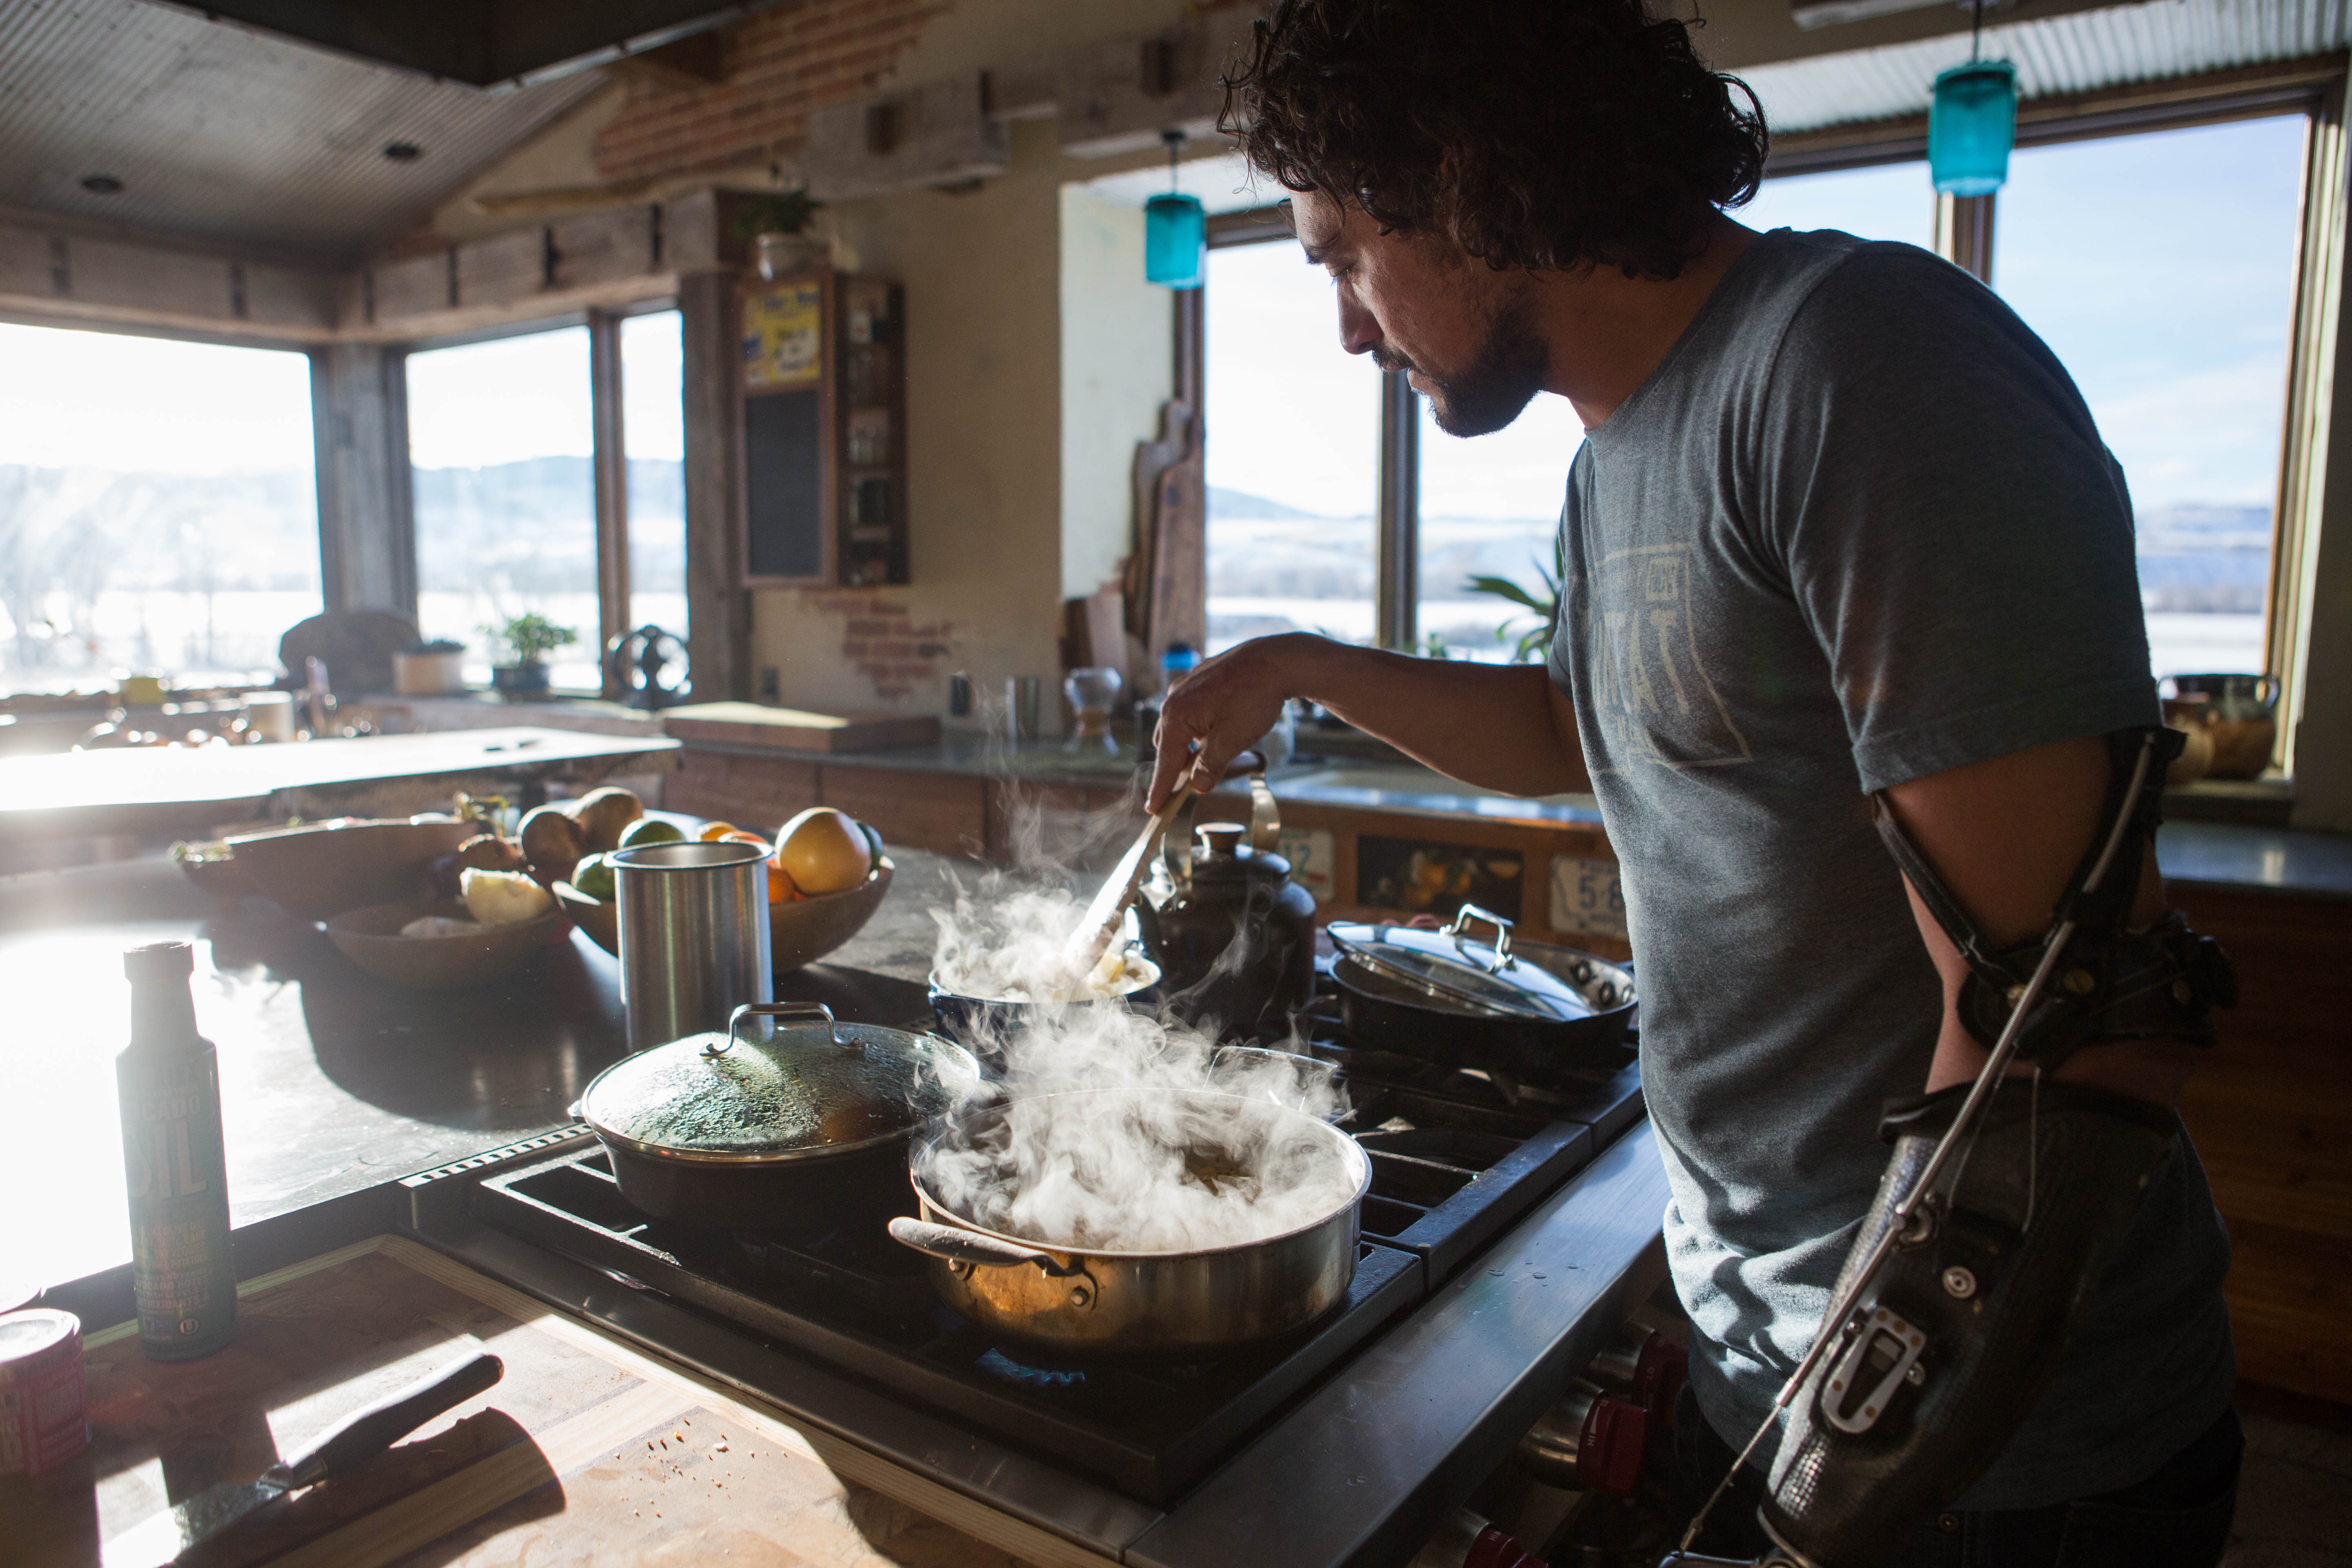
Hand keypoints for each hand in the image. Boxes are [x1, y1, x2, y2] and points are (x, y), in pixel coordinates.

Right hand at [1147, 634, 1318, 809]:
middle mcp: (1175, 699)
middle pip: (1169, 745)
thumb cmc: (1254, 698)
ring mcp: (1187, 687)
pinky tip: (1221, 732)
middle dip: (1179, 767)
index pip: (1165, 762)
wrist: (1277, 660)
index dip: (1161, 789)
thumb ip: (1210, 766)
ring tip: (1214, 758)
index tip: (1154, 809)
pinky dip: (1201, 730)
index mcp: (1176, 715)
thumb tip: (1197, 787)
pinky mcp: (1201, 681)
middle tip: (1191, 787)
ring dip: (1193, 748)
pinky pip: (1193, 713)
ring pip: (1182, 729)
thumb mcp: (1232, 741)